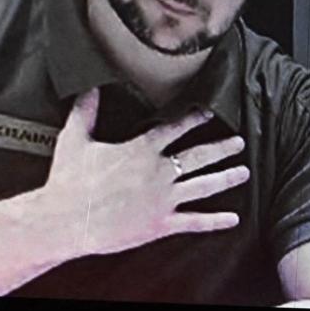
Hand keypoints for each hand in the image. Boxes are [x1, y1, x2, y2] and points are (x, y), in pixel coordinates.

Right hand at [38, 89, 249, 257]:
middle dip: (222, 148)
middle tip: (240, 142)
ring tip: (244, 172)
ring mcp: (163, 198)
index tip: (211, 112)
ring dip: (226, 178)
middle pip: (199, 156)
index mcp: (142, 149)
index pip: (175, 128)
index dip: (195, 118)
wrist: (65, 221)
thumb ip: (86, 110)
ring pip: (204, 186)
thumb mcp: (74, 139)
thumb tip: (90, 86)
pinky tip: (233, 219)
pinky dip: (215, 221)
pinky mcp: (160, 223)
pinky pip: (194, 222)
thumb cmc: (68, 181)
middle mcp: (159, 171)